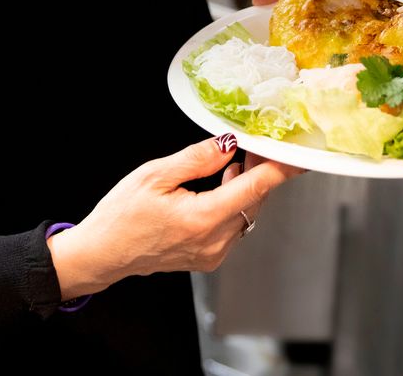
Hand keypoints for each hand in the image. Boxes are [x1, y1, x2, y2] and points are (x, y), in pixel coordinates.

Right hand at [47, 136, 303, 297]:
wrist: (104, 253)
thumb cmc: (122, 215)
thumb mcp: (155, 175)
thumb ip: (197, 159)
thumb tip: (228, 144)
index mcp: (202, 219)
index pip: (255, 188)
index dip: (280, 168)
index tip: (298, 155)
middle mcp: (214, 241)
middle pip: (254, 201)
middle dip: (259, 172)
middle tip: (254, 146)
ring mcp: (213, 253)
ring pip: (246, 213)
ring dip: (245, 187)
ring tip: (233, 163)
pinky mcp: (209, 257)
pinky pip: (234, 225)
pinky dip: (234, 204)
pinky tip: (221, 186)